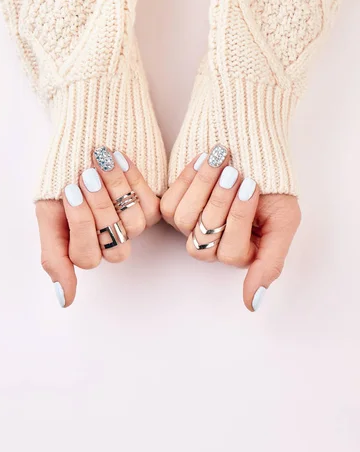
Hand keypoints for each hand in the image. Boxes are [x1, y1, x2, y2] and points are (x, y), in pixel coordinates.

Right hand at [36, 149, 160, 307]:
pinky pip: (150, 205)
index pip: (88, 257)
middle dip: (100, 208)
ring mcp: (131, 223)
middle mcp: (109, 240)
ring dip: (116, 190)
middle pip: (115, 246)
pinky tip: (117, 158)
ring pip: (135, 226)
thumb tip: (66, 301)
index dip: (81, 225)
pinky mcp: (152, 204)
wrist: (85, 134)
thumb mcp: (48, 214)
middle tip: (87, 175)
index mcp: (82, 246)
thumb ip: (53, 258)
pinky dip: (133, 180)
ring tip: (100, 160)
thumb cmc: (62, 174)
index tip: (69, 190)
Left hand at [161, 146, 300, 310]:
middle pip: (202, 241)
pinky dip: (187, 178)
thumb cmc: (272, 184)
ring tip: (221, 160)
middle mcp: (212, 244)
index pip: (231, 253)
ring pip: (183, 221)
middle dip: (219, 202)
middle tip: (235, 173)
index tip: (252, 186)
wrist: (251, 147)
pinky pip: (168, 203)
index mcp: (241, 253)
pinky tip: (203, 160)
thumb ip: (270, 263)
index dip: (239, 218)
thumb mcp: (284, 222)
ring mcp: (190, 226)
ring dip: (203, 186)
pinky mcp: (172, 205)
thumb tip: (252, 304)